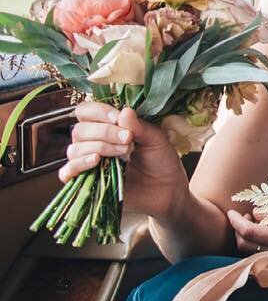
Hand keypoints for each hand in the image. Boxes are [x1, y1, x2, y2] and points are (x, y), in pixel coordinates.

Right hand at [60, 103, 187, 219]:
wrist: (167, 189)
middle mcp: (93, 142)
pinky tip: (96, 161)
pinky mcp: (86, 181)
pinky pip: (67, 172)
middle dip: (104, 132)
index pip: (86, 112)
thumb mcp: (156, 139)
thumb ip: (139, 126)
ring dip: (99, 147)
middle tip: (128, 139)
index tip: (117, 118)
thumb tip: (124, 112)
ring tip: (124, 152)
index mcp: (107, 126)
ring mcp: (88, 162)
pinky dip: (78, 164)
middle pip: (79, 130)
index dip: (98, 112)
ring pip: (74, 149)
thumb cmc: (160, 160)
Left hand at [227, 208, 267, 254]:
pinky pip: (259, 256)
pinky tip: (264, 235)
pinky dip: (255, 244)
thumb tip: (255, 213)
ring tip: (257, 223)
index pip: (249, 231)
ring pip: (251, 251)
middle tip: (246, 216)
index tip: (231, 212)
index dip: (237, 221)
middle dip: (239, 230)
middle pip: (245, 244)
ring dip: (246, 238)